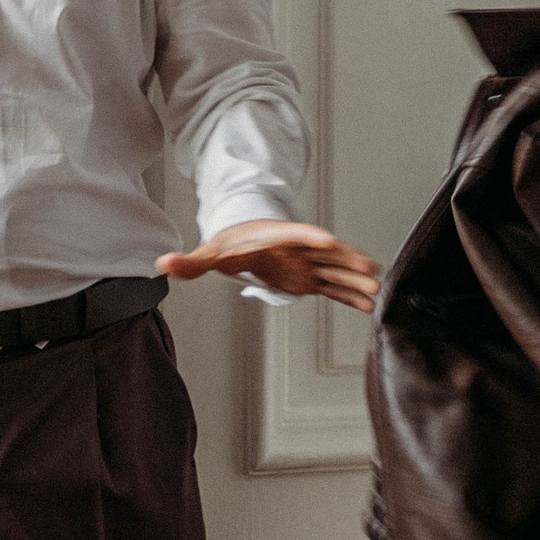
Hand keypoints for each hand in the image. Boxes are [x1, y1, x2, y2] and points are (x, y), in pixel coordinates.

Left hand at [158, 221, 384, 311]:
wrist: (243, 240)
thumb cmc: (231, 242)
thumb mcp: (213, 251)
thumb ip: (192, 262)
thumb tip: (164, 263)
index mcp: (276, 238)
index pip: (296, 234)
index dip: (312, 237)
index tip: (328, 240)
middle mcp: (297, 250)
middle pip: (324, 253)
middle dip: (346, 260)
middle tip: (367, 267)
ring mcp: (305, 265)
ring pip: (334, 271)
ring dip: (353, 279)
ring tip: (375, 287)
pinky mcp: (308, 280)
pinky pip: (331, 288)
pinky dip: (348, 296)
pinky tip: (366, 305)